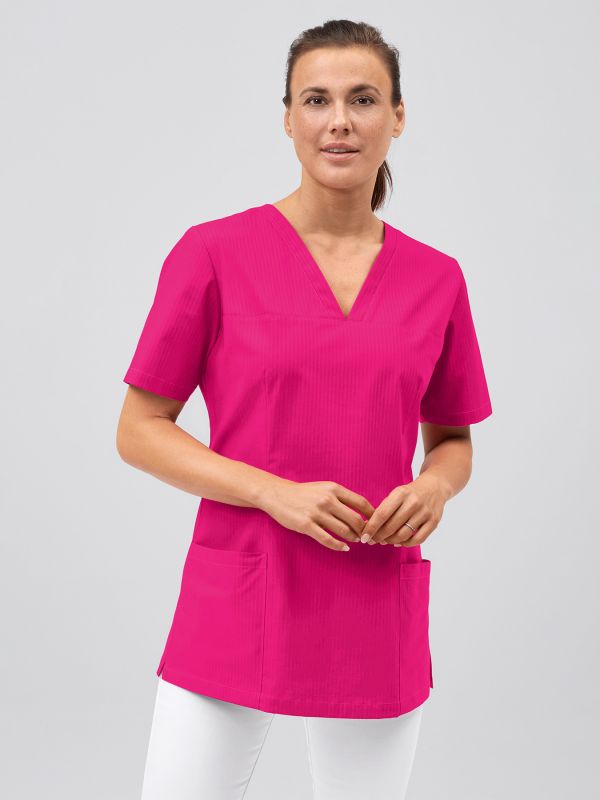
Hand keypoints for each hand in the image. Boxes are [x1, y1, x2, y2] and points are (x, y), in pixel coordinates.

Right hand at [257, 478, 374, 551]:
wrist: (278, 494)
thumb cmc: (304, 493)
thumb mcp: (325, 488)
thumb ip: (342, 498)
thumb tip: (363, 514)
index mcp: (334, 489)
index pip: (361, 503)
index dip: (372, 516)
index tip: (376, 524)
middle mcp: (327, 499)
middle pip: (355, 520)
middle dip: (363, 531)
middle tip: (366, 537)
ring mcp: (316, 513)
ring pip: (343, 531)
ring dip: (352, 538)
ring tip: (354, 540)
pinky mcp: (306, 525)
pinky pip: (327, 540)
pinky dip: (339, 546)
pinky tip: (344, 548)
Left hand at [360, 472, 449, 546]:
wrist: (434, 487)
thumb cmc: (410, 493)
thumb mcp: (396, 495)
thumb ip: (384, 509)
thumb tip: (369, 529)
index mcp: (401, 493)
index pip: (382, 514)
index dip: (371, 528)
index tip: (364, 537)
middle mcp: (413, 502)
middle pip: (391, 526)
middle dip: (379, 537)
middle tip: (372, 540)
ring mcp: (425, 512)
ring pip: (403, 535)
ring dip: (391, 541)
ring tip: (385, 541)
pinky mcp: (434, 521)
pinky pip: (418, 539)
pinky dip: (406, 544)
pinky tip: (399, 542)